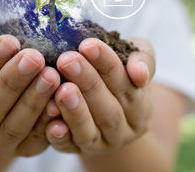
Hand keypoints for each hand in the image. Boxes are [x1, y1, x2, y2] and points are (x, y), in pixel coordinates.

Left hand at [45, 38, 154, 154]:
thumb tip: (139, 72)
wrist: (107, 110)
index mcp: (140, 104)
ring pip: (90, 130)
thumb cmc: (117, 75)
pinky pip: (69, 146)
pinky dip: (61, 136)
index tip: (88, 44)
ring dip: (75, 110)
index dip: (107, 63)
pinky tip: (51, 124)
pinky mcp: (79, 150)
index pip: (126, 83)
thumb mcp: (134, 59)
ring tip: (61, 89)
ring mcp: (102, 143)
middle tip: (67, 60)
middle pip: (108, 108)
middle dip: (87, 82)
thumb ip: (142, 59)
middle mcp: (125, 128)